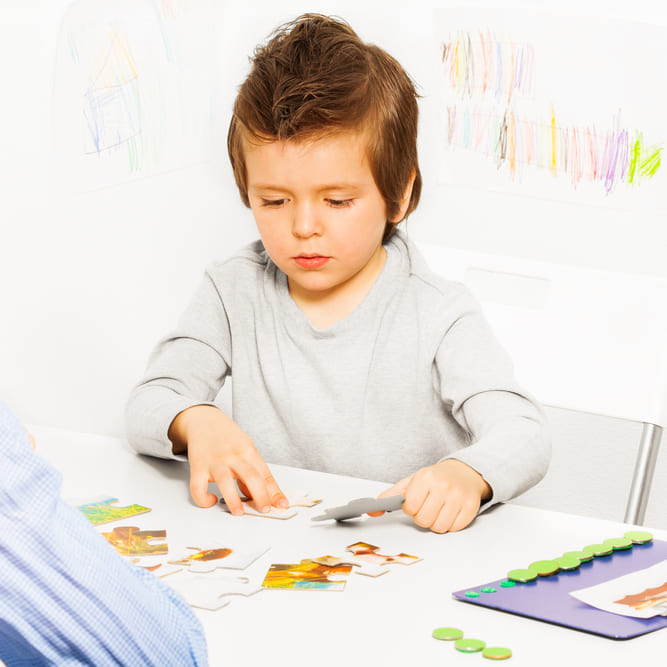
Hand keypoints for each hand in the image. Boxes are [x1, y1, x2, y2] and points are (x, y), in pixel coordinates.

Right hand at [168, 405, 287, 514]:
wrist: (203, 420)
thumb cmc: (227, 437)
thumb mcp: (245, 448)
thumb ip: (252, 471)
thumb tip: (257, 496)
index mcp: (248, 451)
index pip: (265, 474)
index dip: (274, 492)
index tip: (281, 504)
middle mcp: (233, 455)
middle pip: (250, 476)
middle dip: (260, 496)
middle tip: (264, 510)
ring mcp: (215, 461)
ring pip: (225, 481)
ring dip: (233, 499)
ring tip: (239, 512)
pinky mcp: (198, 467)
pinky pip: (198, 487)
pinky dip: (203, 499)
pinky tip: (211, 501)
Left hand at [372, 459, 491, 533]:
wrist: (464, 472)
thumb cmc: (435, 479)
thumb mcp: (412, 482)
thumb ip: (391, 496)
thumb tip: (372, 511)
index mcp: (425, 478)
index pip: (410, 507)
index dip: (411, 509)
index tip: (416, 503)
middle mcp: (442, 485)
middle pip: (424, 520)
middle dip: (423, 518)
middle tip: (428, 507)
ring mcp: (458, 496)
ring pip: (439, 527)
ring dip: (436, 523)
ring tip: (439, 510)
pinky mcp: (471, 507)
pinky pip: (454, 528)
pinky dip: (450, 525)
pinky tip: (450, 512)